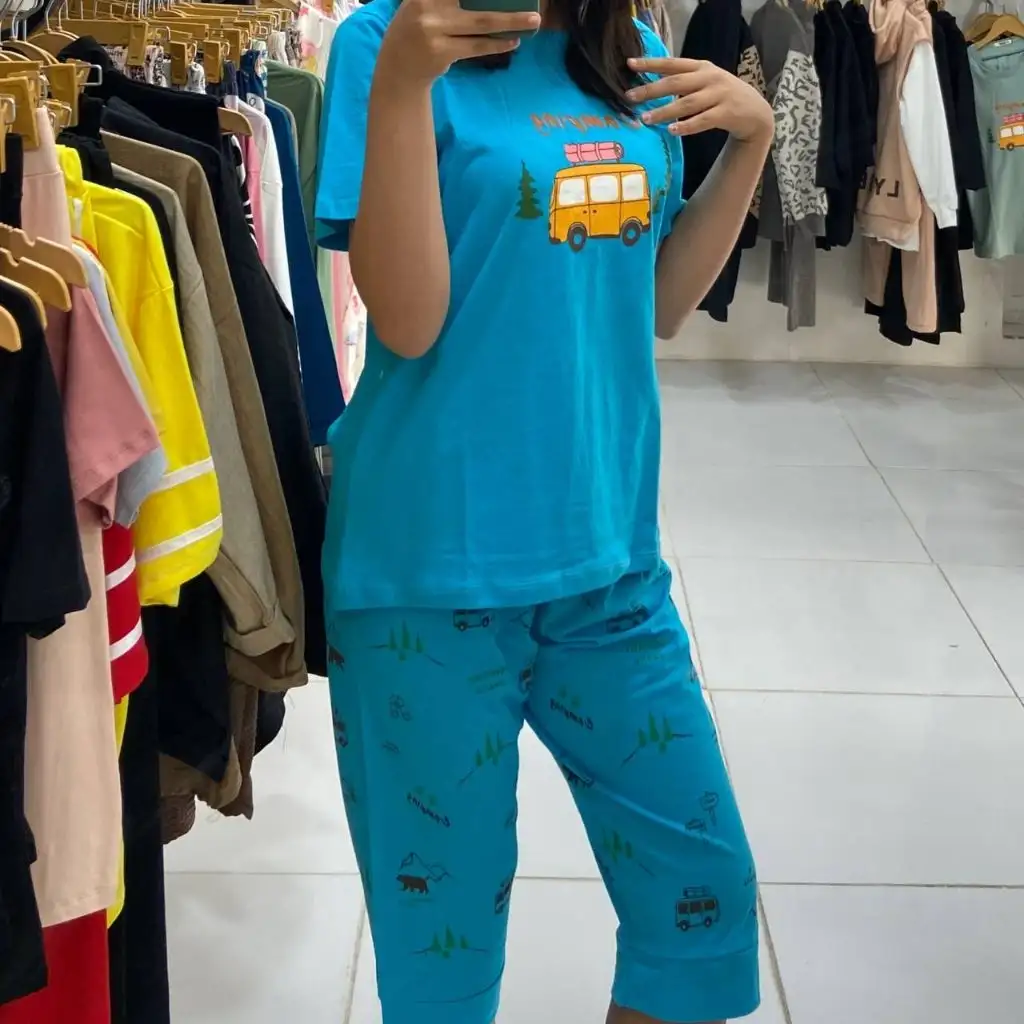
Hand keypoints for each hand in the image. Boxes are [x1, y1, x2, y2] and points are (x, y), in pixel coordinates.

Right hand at [377, 0, 541, 86]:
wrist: (397, 67)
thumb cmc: (417, 28)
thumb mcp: (425, 3)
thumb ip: (447, 0)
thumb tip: (492, 0)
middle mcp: (427, 4)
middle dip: (504, 4)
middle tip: (533, 5)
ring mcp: (434, 29)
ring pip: (482, 23)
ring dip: (512, 22)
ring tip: (533, 20)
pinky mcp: (441, 52)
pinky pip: (477, 46)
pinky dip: (498, 44)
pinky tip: (514, 41)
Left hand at [625, 57, 773, 142]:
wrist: (756, 112)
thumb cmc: (722, 97)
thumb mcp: (705, 82)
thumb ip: (684, 82)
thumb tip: (651, 87)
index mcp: (701, 67)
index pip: (672, 63)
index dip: (651, 63)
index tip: (629, 64)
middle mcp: (710, 78)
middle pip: (676, 82)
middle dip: (651, 89)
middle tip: (630, 97)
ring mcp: (719, 95)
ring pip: (686, 103)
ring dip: (664, 111)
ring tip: (646, 119)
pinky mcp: (726, 113)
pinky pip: (703, 120)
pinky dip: (687, 126)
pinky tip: (672, 130)